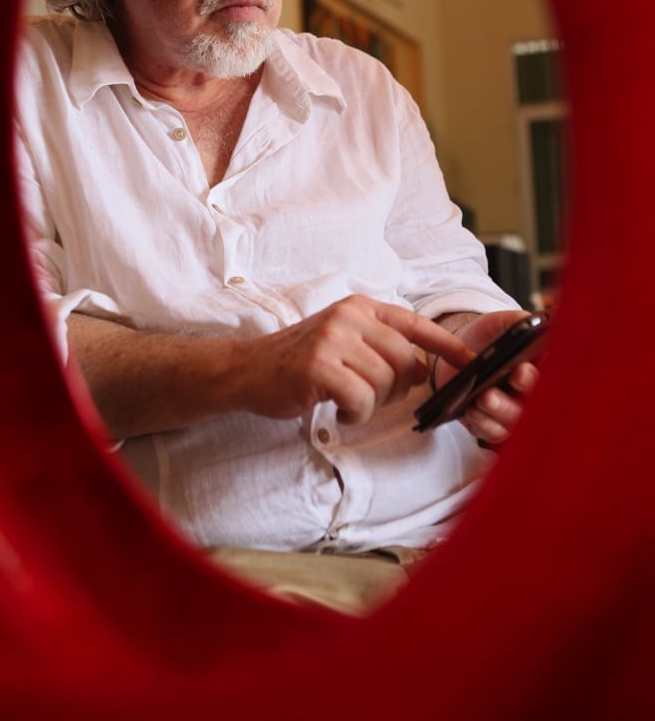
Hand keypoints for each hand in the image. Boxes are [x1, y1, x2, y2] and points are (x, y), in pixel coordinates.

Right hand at [230, 294, 475, 424]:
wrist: (248, 370)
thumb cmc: (300, 361)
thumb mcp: (343, 339)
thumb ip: (380, 345)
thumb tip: (422, 368)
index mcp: (359, 307)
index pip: (415, 323)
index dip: (447, 345)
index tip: (472, 363)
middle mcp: (348, 316)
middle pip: (404, 360)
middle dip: (396, 388)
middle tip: (369, 395)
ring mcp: (332, 339)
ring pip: (384, 383)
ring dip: (371, 403)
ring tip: (346, 400)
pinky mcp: (318, 366)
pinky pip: (362, 399)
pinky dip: (355, 413)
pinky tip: (338, 409)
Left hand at [433, 310, 540, 447]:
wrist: (459, 352)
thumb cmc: (488, 337)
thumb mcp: (501, 323)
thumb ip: (517, 321)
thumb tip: (534, 321)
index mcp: (541, 368)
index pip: (553, 375)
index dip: (545, 373)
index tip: (526, 366)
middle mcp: (532, 395)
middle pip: (538, 403)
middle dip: (526, 389)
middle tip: (513, 377)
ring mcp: (513, 413)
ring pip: (515, 422)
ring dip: (501, 410)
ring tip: (485, 397)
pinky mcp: (492, 425)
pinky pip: (492, 433)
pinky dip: (483, 424)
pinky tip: (472, 411)